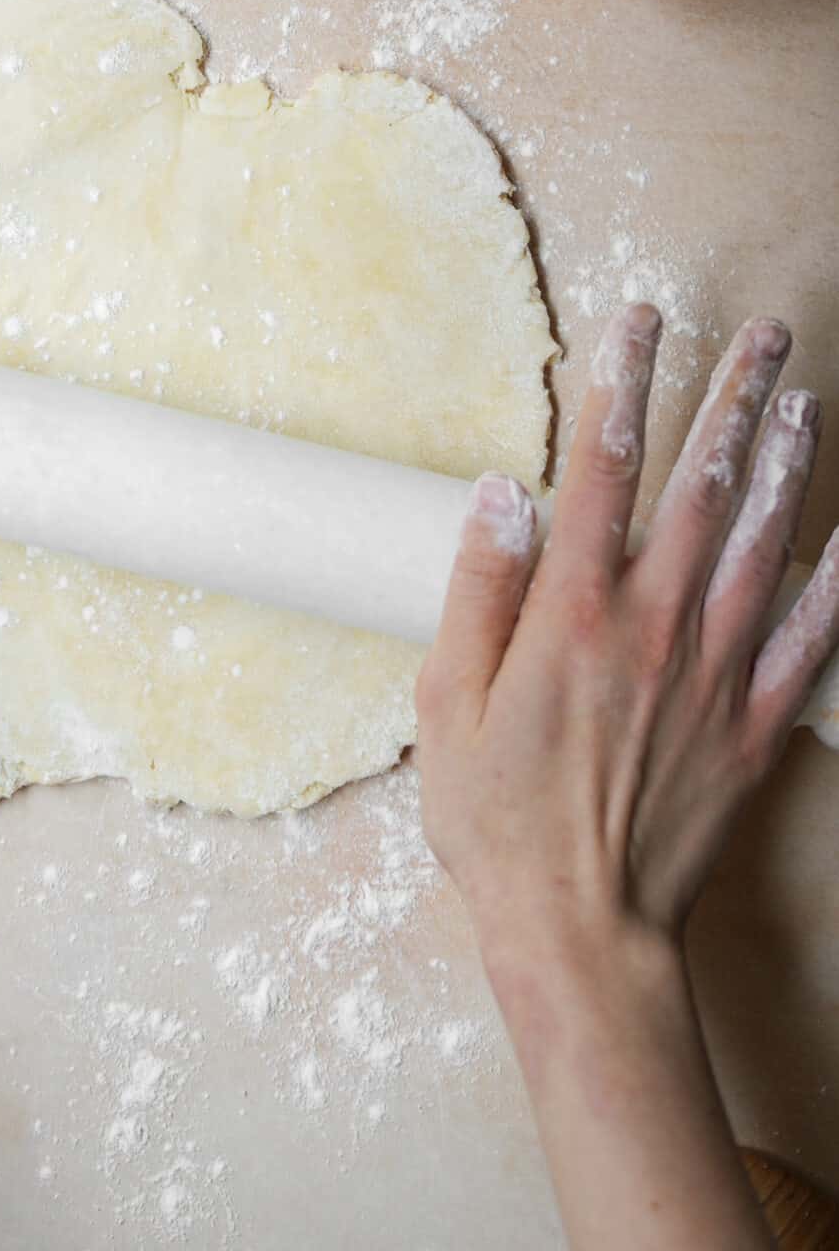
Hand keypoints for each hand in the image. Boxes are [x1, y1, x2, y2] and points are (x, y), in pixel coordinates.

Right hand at [417, 305, 834, 1250]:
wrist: (580, 930)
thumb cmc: (497, 819)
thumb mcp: (447, 702)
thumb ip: (479, 589)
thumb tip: (504, 493)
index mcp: (574, 612)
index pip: (604, 467)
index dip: (622, 381)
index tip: (640, 319)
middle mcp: (656, 625)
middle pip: (703, 484)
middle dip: (734, 397)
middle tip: (763, 335)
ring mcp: (715, 673)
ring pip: (766, 543)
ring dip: (787, 462)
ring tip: (805, 399)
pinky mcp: (755, 725)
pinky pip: (812, 641)